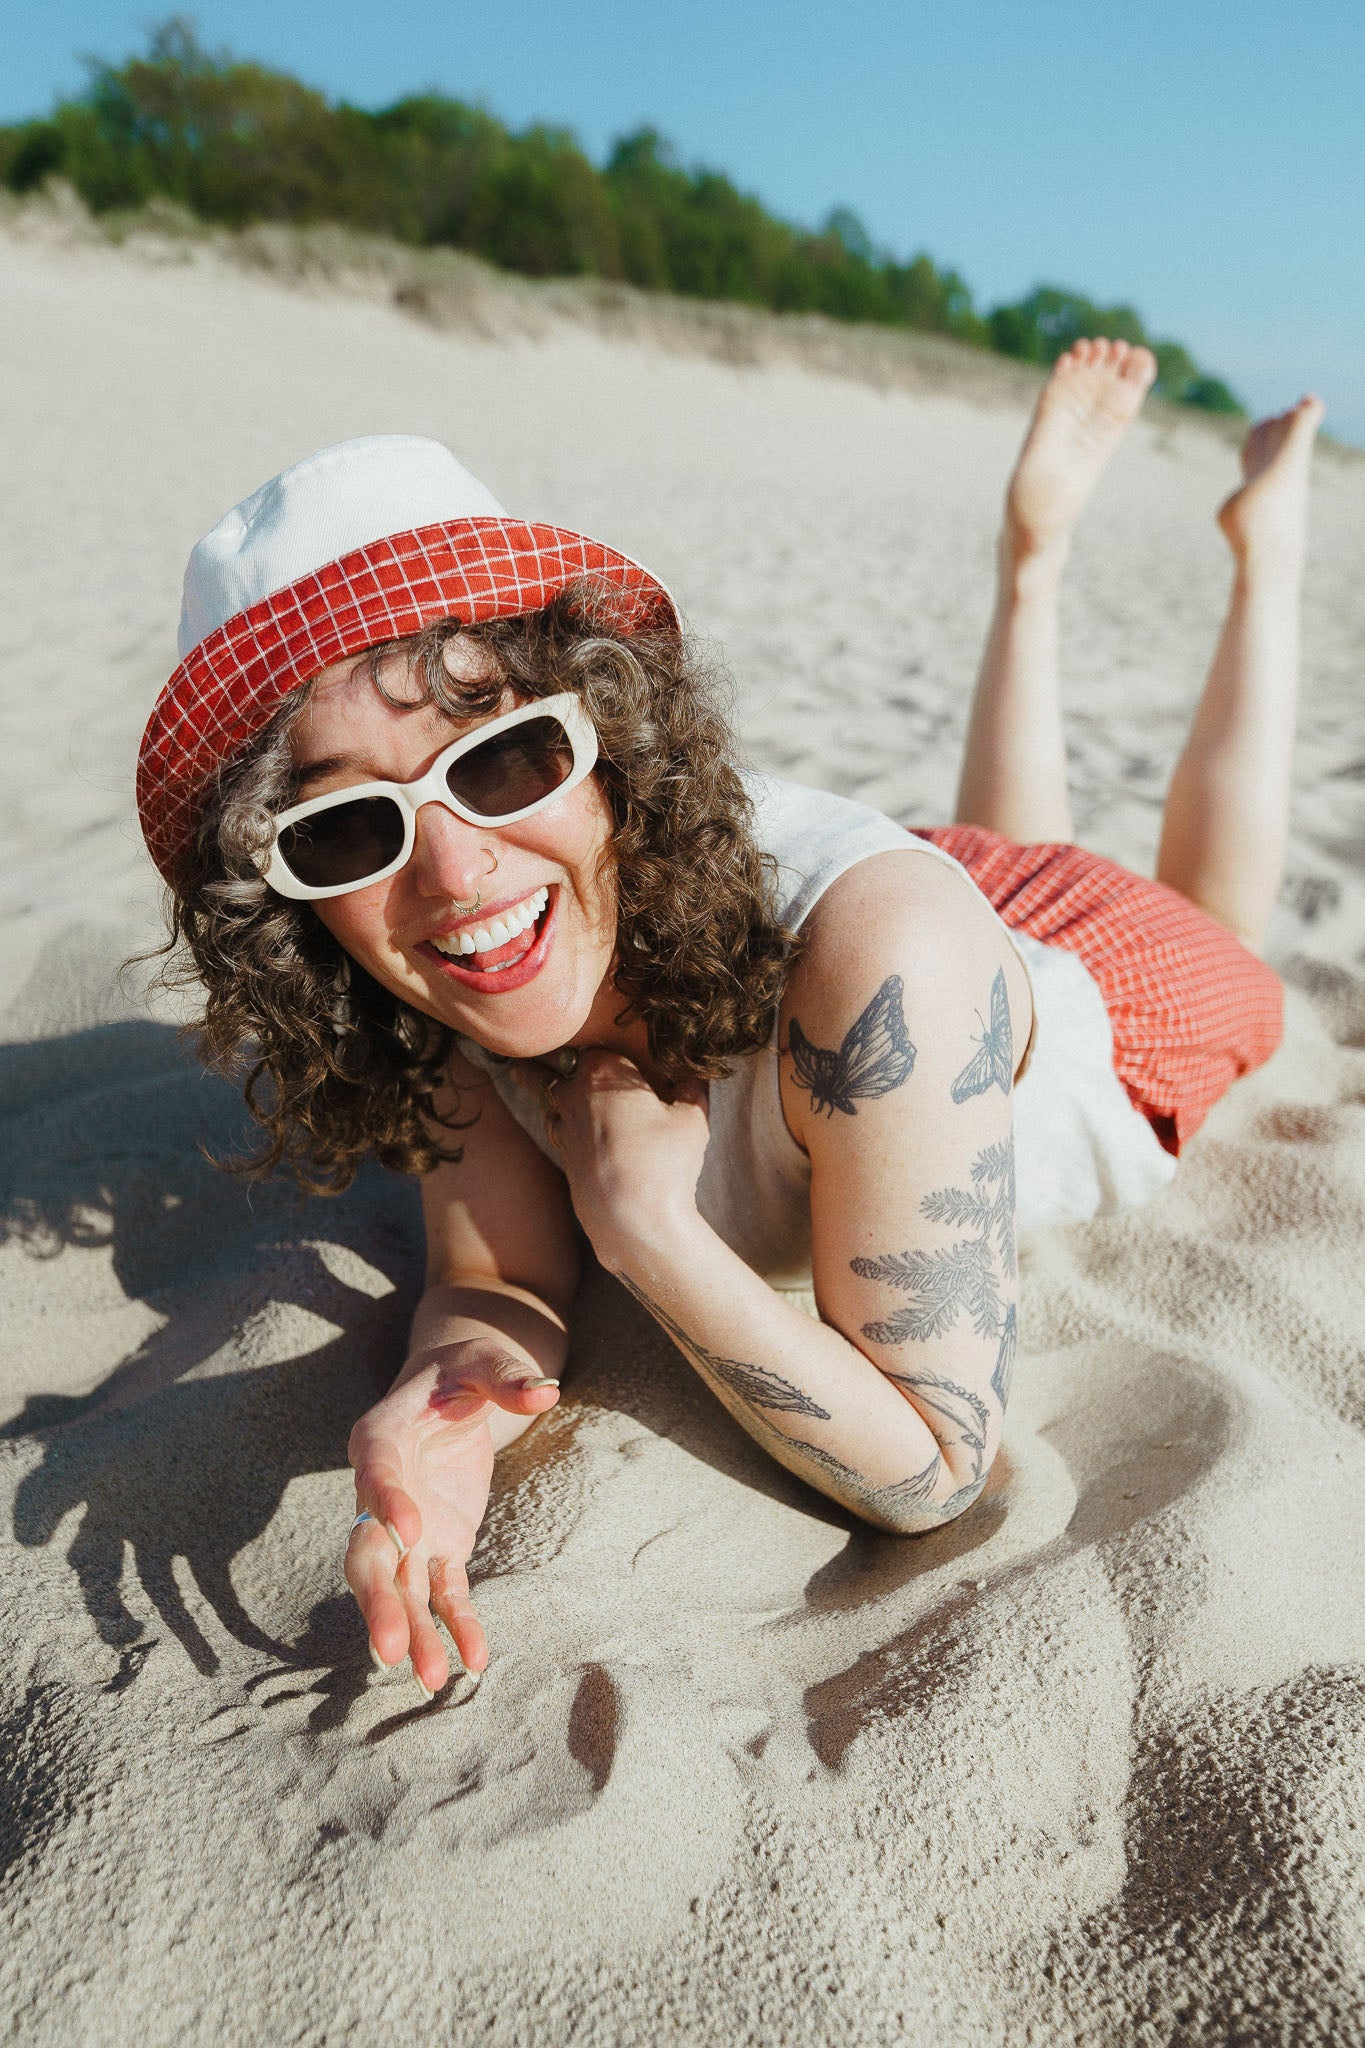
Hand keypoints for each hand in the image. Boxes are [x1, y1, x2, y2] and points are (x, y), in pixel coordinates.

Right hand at [345, 1341, 559, 1692]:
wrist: (453, 1390)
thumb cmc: (461, 1370)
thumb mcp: (481, 1359)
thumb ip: (507, 1376)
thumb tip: (544, 1392)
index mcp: (381, 1436)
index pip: (376, 1471)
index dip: (386, 1501)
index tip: (410, 1533)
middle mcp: (382, 1491)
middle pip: (371, 1553)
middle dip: (380, 1602)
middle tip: (392, 1649)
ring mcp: (407, 1528)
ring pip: (402, 1588)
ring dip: (414, 1631)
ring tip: (432, 1679)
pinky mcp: (439, 1546)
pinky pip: (444, 1591)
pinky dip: (457, 1624)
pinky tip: (474, 1662)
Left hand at [512, 1049, 709, 1261]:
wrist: (631, 1218)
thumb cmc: (663, 1160)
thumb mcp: (691, 1118)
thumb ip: (691, 1090)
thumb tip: (695, 1075)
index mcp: (602, 1070)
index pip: (585, 1039)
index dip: (579, 1032)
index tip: (568, 1026)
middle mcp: (574, 1092)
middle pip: (546, 1065)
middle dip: (539, 1056)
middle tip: (525, 1046)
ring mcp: (564, 1126)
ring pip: (544, 1097)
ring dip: (535, 1085)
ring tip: (524, 1074)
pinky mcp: (563, 1157)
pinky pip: (556, 1128)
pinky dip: (557, 1119)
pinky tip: (563, 1122)